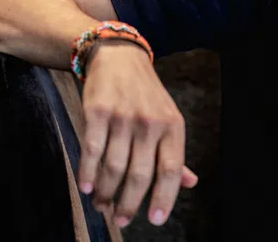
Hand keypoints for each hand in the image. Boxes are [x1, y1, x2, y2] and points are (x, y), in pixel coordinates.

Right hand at [76, 40, 198, 227]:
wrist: (120, 57)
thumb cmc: (147, 95)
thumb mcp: (168, 119)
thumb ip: (176, 153)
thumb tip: (191, 183)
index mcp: (172, 126)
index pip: (171, 169)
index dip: (165, 197)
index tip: (155, 220)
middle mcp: (150, 123)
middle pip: (140, 175)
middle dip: (129, 204)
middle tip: (121, 219)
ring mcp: (123, 117)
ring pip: (114, 167)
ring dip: (106, 192)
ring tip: (102, 204)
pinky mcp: (98, 112)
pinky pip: (91, 150)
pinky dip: (87, 172)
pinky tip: (86, 186)